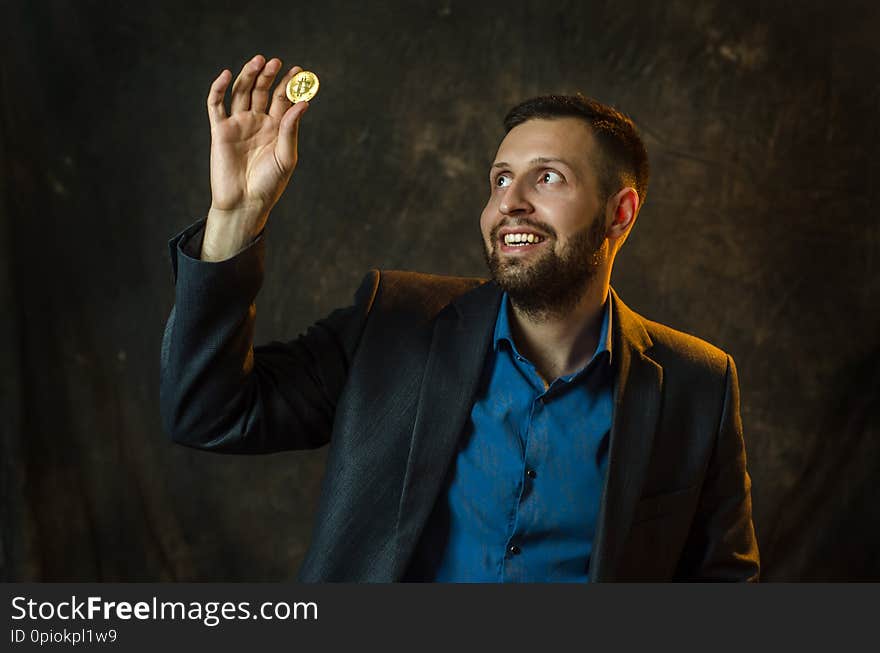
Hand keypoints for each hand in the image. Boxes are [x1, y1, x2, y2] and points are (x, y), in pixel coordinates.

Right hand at [206, 54, 309, 233]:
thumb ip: (291, 129)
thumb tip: (303, 103)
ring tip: (258, 62)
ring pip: (241, 92)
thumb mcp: (286, 157)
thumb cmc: (269, 184)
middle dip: (269, 76)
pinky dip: (219, 88)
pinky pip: (216, 105)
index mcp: (276, 128)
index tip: (299, 71)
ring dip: (248, 76)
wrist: (245, 203)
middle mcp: (257, 123)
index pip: (283, 100)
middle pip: (262, 91)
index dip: (290, 85)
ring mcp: (238, 124)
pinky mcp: (220, 130)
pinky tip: (226, 75)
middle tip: (276, 62)